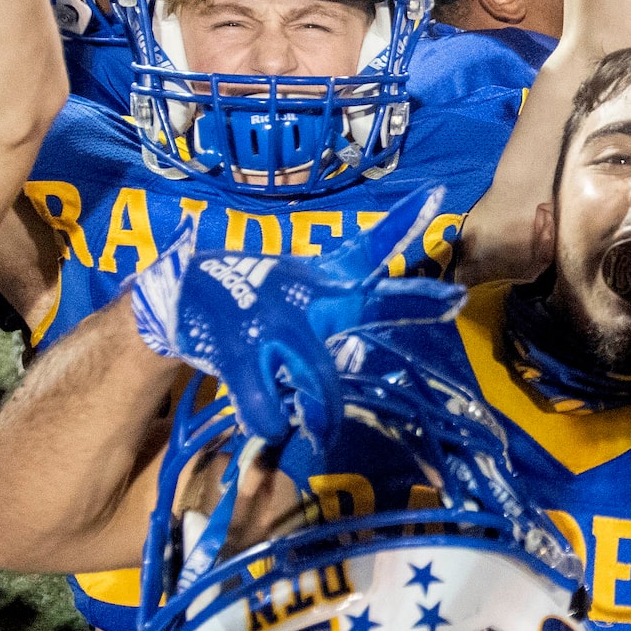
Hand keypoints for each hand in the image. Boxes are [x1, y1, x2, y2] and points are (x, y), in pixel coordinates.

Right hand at [126, 189, 463, 459]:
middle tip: (451, 310)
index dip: (404, 224)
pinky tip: (270, 425)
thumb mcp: (307, 279)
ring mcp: (271, 325)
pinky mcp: (236, 353)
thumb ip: (349, 273)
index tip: (438, 196)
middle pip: (365, 307)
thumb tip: (385, 261)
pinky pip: (266, 407)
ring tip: (322, 434)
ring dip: (322, 415)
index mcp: (322, 283)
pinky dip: (271, 423)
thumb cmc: (257, 293)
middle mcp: (304, 297)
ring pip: (317, 380)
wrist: (180, 293)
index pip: (370, 249)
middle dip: (412, 303)